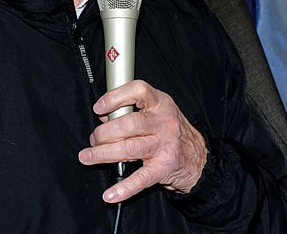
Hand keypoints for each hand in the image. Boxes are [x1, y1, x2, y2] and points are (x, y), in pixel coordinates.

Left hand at [77, 79, 207, 202]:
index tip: (99, 108)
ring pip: (129, 149)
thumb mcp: (159, 112)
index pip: (138, 91)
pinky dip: (123, 188)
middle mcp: (164, 122)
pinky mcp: (163, 169)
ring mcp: (164, 146)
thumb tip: (104, 117)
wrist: (198, 158)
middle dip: (104, 133)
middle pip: (128, 124)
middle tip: (93, 139)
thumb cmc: (172, 131)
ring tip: (88, 157)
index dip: (115, 98)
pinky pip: (140, 179)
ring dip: (103, 154)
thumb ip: (134, 110)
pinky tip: (110, 194)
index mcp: (161, 103)